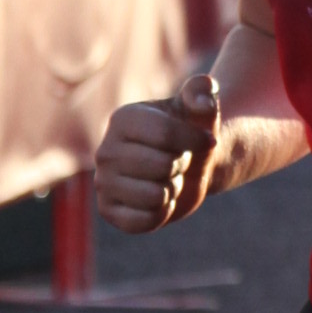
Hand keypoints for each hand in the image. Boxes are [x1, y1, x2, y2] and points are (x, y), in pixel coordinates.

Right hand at [95, 68, 220, 232]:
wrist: (190, 165)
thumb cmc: (191, 132)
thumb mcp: (201, 108)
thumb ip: (204, 92)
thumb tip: (203, 98)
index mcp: (122, 120)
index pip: (164, 134)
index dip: (195, 140)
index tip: (208, 141)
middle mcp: (105, 151)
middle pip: (162, 166)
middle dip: (181, 166)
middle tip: (177, 161)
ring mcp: (103, 183)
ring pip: (156, 196)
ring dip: (173, 190)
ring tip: (167, 178)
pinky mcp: (108, 211)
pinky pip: (146, 220)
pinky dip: (163, 213)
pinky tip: (159, 199)